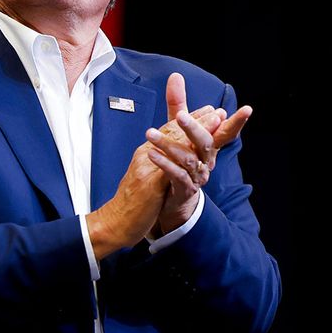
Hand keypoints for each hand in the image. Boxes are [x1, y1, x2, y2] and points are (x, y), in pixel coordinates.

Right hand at [86, 101, 224, 259]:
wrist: (115, 222)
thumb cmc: (132, 202)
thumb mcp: (146, 178)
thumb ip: (159, 164)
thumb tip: (171, 156)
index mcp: (145, 153)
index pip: (168, 131)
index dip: (188, 120)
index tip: (207, 111)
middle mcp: (144, 155)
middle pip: (172, 132)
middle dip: (196, 121)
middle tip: (216, 111)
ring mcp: (146, 168)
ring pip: (173, 143)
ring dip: (195, 132)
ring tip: (214, 124)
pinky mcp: (149, 183)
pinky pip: (169, 166)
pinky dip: (187, 155)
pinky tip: (201, 151)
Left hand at [145, 73, 251, 232]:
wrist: (175, 196)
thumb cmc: (180, 158)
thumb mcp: (177, 128)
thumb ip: (177, 103)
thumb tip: (175, 75)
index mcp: (209, 144)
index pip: (226, 131)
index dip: (237, 122)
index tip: (248, 110)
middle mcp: (207, 159)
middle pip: (206, 142)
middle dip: (194, 127)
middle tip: (180, 116)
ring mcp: (197, 175)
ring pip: (187, 158)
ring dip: (168, 145)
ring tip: (150, 134)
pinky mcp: (185, 188)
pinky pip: (176, 175)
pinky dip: (164, 164)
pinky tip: (152, 154)